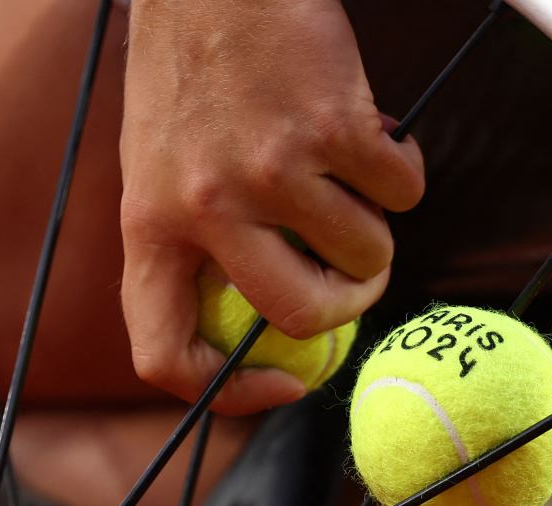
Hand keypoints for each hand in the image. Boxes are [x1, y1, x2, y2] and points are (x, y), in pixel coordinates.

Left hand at [119, 0, 423, 411]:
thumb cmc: (194, 68)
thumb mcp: (161, 165)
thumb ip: (199, 242)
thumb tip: (272, 327)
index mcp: (150, 225)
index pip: (164, 352)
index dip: (229, 391)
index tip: (280, 378)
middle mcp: (205, 208)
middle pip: (298, 316)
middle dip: (348, 306)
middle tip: (359, 276)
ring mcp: (270, 170)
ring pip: (365, 252)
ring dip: (379, 225)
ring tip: (354, 175)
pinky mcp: (332, 129)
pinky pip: (400, 189)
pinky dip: (401, 169)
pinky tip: (371, 131)